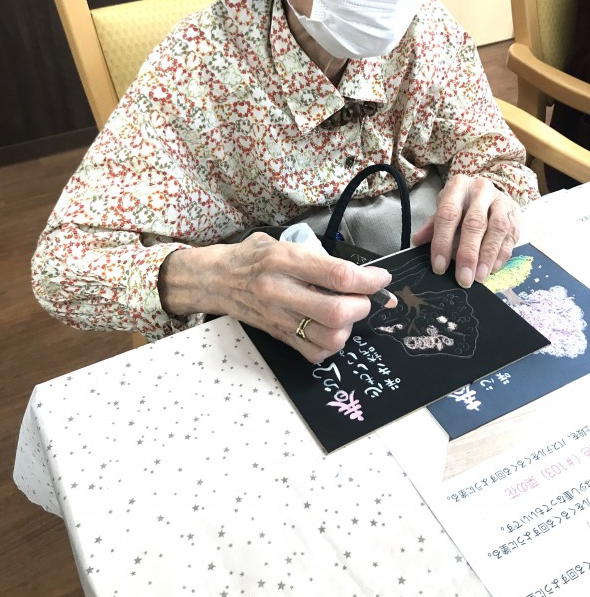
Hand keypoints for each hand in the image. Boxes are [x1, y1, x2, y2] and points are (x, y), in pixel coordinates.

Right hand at [159, 232, 394, 362]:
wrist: (214, 280)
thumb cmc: (250, 257)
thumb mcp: (280, 243)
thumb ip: (316, 257)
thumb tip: (357, 273)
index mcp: (283, 260)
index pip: (337, 274)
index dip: (368, 279)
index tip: (381, 279)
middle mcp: (280, 291)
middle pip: (337, 312)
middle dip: (361, 305)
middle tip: (361, 297)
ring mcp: (278, 318)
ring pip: (330, 338)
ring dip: (348, 327)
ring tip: (344, 313)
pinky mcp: (277, 337)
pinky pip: (314, 353)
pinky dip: (330, 345)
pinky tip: (328, 329)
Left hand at [411, 174, 519, 287]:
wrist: (486, 190)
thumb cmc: (461, 203)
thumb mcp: (444, 208)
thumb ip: (432, 225)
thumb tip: (417, 241)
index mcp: (458, 186)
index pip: (448, 214)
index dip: (442, 241)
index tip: (439, 267)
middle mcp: (481, 190)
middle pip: (475, 223)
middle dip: (468, 254)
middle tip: (463, 279)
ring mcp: (501, 201)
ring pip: (497, 229)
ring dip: (488, 257)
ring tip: (479, 277)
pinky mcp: (515, 213)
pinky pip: (511, 236)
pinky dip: (501, 255)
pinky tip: (492, 269)